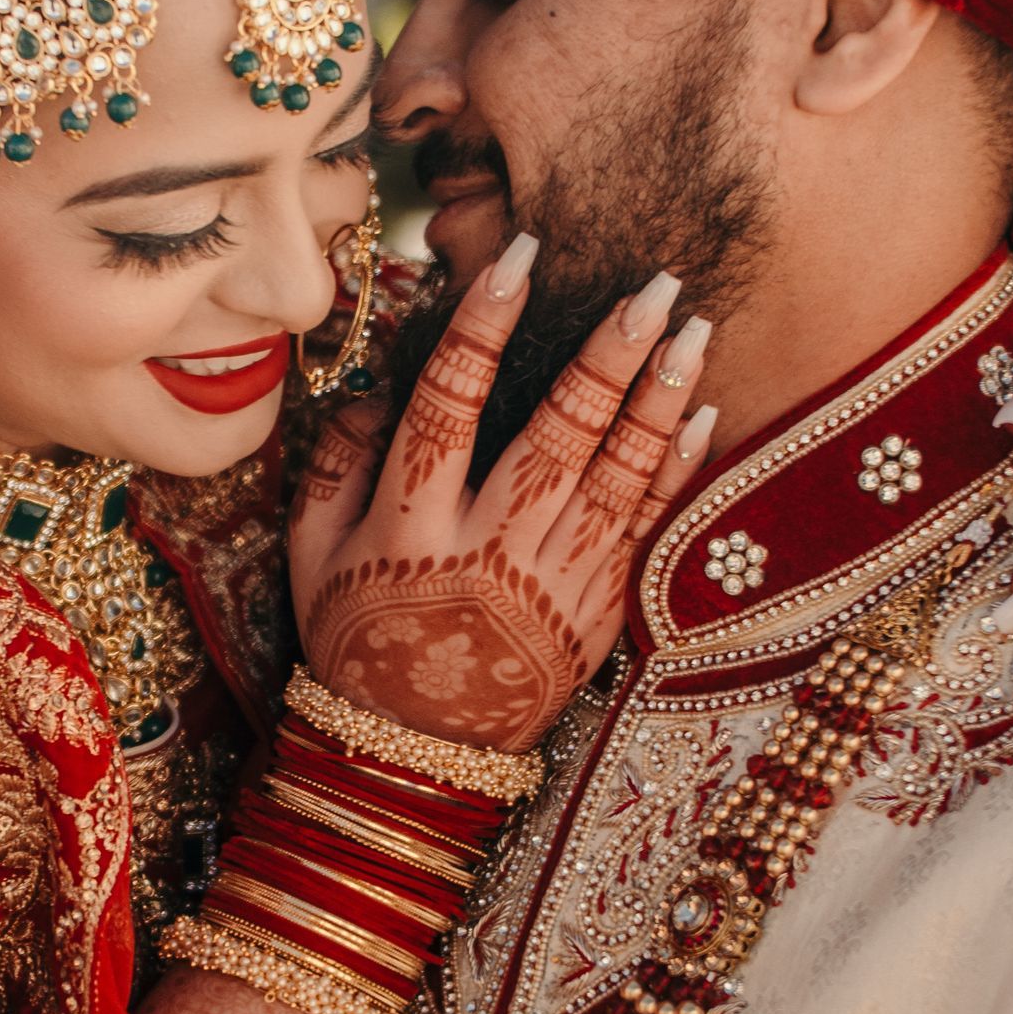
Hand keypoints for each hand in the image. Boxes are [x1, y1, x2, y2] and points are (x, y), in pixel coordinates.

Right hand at [288, 240, 715, 751]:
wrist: (410, 755)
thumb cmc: (355, 637)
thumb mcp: (311, 553)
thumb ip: (335, 463)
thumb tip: (378, 387)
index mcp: (409, 527)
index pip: (449, 405)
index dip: (482, 327)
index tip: (517, 258)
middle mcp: (486, 551)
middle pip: (555, 435)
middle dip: (607, 354)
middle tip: (654, 284)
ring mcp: (549, 585)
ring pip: (615, 478)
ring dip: (657, 400)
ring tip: (693, 331)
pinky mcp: (592, 616)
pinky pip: (643, 532)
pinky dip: (674, 474)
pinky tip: (700, 416)